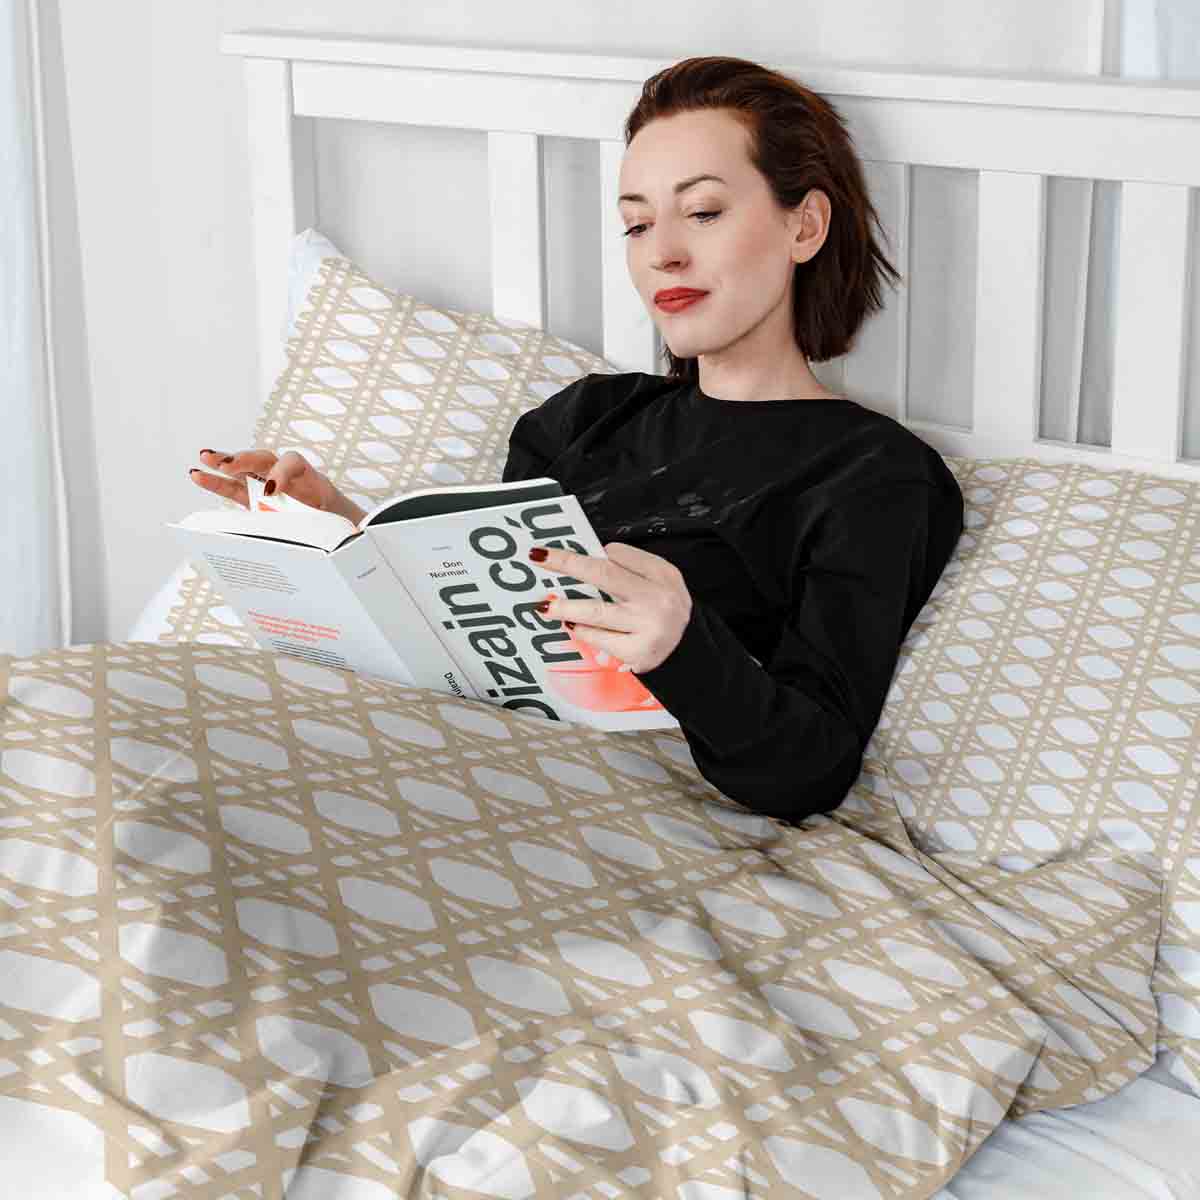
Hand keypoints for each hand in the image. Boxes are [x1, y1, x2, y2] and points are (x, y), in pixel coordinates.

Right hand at [190, 448, 366, 524]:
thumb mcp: (333, 523)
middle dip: (245, 460)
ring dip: (223, 463)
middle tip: (227, 464)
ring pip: (245, 470)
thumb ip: (321, 526)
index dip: (280, 473)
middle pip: (264, 459)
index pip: (292, 463)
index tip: (272, 491)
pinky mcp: (255, 497)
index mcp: (309, 476)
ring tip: (204, 458)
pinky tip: (197, 474)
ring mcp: (268, 483)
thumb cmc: (333, 522)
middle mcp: (286, 475)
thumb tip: (317, 541)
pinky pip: (234, 487)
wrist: (337, 525)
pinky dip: (216, 482)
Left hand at [531, 542, 691, 673]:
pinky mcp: (636, 652)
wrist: (689, 651)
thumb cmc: (666, 611)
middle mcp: (656, 599)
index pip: (621, 555)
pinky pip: (600, 638)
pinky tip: (572, 626)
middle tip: (540, 558)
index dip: (593, 552)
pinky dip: (582, 631)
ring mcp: (646, 627)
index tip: (567, 551)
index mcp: (663, 575)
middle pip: (603, 575)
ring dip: (565, 607)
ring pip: (596, 612)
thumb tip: (593, 556)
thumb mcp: (663, 581)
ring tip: (545, 605)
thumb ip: (633, 568)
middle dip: (568, 564)